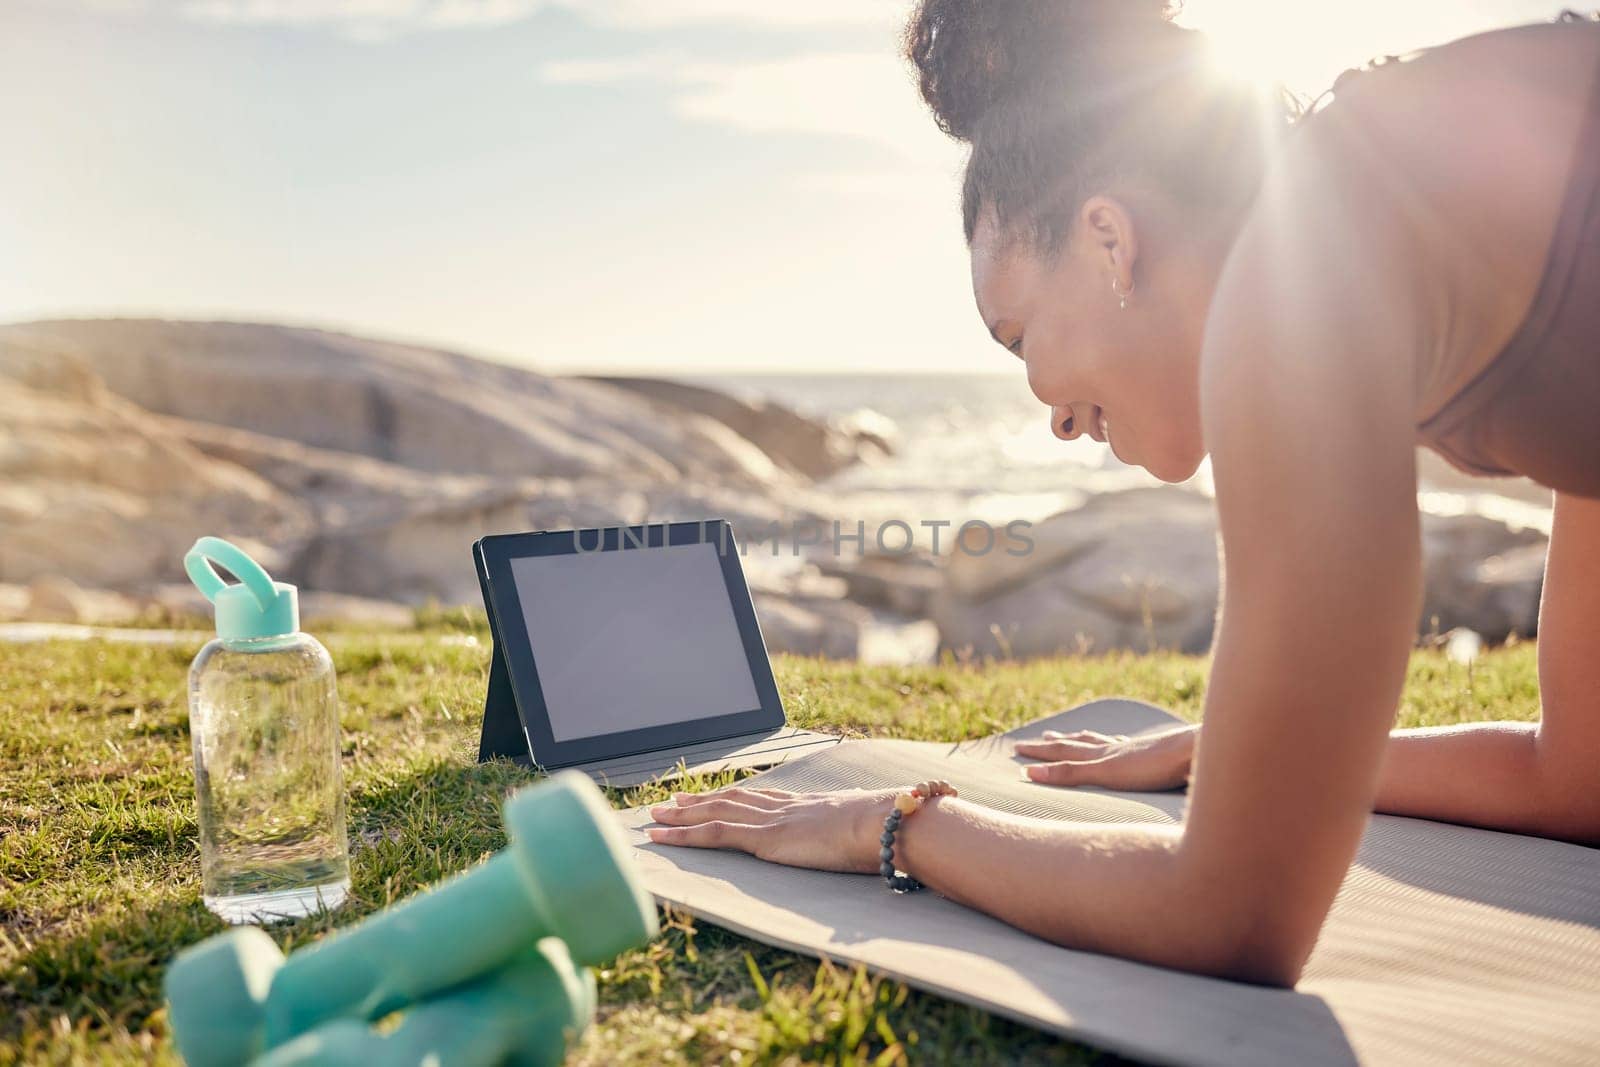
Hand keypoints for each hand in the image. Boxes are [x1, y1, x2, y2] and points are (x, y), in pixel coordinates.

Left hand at [647, 785, 902, 873]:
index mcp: (804, 804)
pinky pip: (712, 834)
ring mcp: (769, 820)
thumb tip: (871, 836)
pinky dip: (682, 834)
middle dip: (698, 802)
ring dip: (681, 815)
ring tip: (656, 816)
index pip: (759, 797)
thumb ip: (857, 830)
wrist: (881, 823)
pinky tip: (661, 836)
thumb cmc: (883, 829)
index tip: (713, 796)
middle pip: (730, 800)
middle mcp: (781, 806)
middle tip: (671, 802)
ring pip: (713, 814)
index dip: (732, 796)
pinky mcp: (762, 838)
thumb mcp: (866, 828)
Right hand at [1013, 724, 1196, 789]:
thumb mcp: (1106, 775)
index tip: (1018, 747)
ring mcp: (1133, 749)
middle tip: (1037, 736)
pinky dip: (1114, 742)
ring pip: (1100, 741)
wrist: (1195, 752)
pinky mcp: (1152, 753)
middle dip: (1053, 743)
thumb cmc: (1153, 768)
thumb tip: (1031, 775)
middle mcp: (1113, 749)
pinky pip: (1125, 745)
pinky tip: (1120, 741)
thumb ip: (1070, 775)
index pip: (1062, 752)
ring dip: (1081, 738)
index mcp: (1100, 756)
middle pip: (1076, 743)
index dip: (1039, 752)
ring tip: (1072, 732)